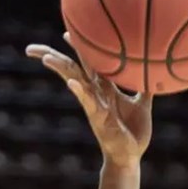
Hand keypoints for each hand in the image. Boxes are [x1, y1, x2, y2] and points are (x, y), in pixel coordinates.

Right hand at [27, 38, 151, 162]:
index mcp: (104, 89)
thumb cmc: (134, 132)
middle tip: (32, 48)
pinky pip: (88, 102)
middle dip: (53, 57)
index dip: (77, 48)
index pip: (87, 63)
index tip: (66, 32)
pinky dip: (80, 91)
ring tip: (45, 58)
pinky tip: (71, 83)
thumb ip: (145, 87)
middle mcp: (95, 94)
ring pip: (74, 82)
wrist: (131, 156)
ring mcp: (94, 104)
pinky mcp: (98, 117)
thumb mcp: (143, 104)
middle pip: (71, 69)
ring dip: (60, 69)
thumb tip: (155, 71)